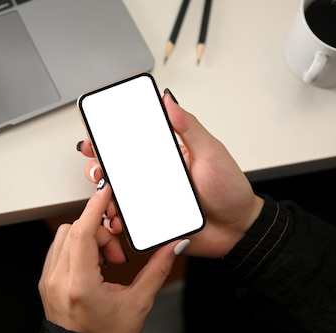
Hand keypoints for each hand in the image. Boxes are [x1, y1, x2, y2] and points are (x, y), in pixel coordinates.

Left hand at [39, 182, 187, 332]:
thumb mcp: (138, 303)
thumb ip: (157, 270)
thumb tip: (173, 245)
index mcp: (80, 284)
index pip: (83, 231)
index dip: (95, 207)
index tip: (105, 192)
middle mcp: (59, 279)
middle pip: (75, 229)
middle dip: (100, 231)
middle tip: (117, 255)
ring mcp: (49, 280)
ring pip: (64, 236)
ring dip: (88, 238)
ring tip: (106, 261)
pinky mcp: (46, 281)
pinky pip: (58, 249)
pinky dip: (76, 247)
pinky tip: (93, 264)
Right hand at [77, 91, 263, 257]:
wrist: (240, 229)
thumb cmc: (230, 190)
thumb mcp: (211, 152)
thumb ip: (189, 127)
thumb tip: (169, 100)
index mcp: (165, 156)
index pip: (131, 143)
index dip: (109, 138)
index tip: (95, 135)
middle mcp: (154, 177)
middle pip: (116, 169)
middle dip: (98, 166)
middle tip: (98, 167)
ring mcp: (151, 201)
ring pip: (117, 195)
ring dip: (105, 195)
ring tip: (108, 196)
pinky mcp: (152, 223)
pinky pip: (128, 221)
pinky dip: (117, 221)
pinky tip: (117, 220)